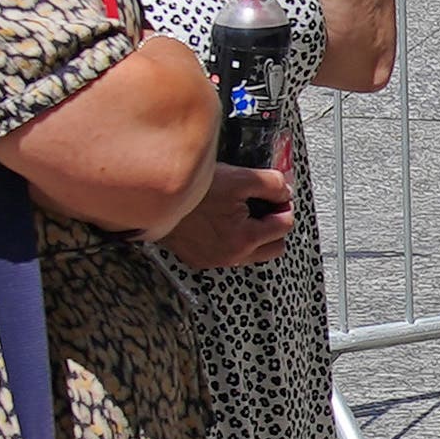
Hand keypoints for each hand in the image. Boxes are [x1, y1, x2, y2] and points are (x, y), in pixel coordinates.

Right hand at [165, 156, 294, 272]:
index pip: (285, 225)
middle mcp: (231, 256)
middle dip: (274, 226)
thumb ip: (271, 183)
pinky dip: (232, 239)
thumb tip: (285, 190)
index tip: (277, 196)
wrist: (154, 200)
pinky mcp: (200, 259)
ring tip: (240, 211)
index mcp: (245, 238)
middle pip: (274, 247)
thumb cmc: (191, 191)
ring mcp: (215, 260)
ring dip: (254, 234)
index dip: (284, 206)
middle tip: (264, 206)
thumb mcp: (238, 178)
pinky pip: (229, 253)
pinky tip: (222, 221)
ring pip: (252, 253)